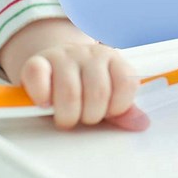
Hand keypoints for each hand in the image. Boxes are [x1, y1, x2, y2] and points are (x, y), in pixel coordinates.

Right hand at [0, 18, 148, 130]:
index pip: (126, 83)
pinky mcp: (37, 61)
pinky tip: (45, 103)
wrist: (52, 66)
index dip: (117, 106)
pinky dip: (41, 95)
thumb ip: (123, 111)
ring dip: (68, 115)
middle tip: (83, 117)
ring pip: (70, 92)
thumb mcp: (107, 97)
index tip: (107, 112)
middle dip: (91, 116)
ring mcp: (63, 55)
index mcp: (112, 59)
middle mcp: (90, 53)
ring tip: (66, 116)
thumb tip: (141, 124)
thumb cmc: (83, 87)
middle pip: (98, 92)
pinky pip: (38, 76)